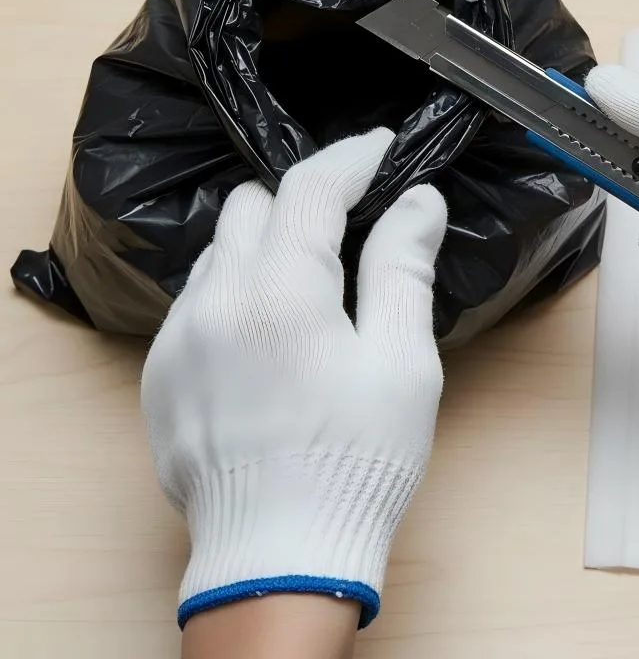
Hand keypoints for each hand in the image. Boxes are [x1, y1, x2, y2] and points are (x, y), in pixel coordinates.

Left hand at [141, 129, 447, 629]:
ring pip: (219, 251)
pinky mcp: (160, 372)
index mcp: (282, 291)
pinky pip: (195, 301)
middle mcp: (217, 300)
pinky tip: (266, 337)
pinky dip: (234, 293)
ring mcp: (178, 336)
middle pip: (252, 204)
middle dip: (302, 203)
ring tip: (307, 289)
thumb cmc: (356, 457)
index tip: (380, 148)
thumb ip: (403, 267)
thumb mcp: (401, 361)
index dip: (351, 157)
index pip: (311, 188)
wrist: (279, 550)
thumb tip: (418, 201)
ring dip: (264, 248)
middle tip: (347, 230)